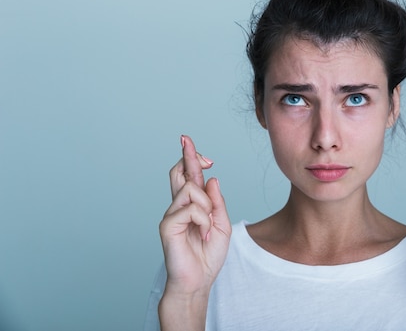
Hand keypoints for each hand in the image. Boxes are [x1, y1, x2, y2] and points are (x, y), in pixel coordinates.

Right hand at [159, 135, 230, 296]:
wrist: (198, 281)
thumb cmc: (208, 256)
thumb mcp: (222, 225)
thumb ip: (217, 202)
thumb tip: (211, 178)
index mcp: (192, 205)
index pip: (188, 176)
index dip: (189, 157)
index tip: (187, 141)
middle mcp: (179, 206)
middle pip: (178, 172)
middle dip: (186, 155)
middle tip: (187, 141)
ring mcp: (171, 214)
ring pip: (190, 188)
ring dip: (206, 204)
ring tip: (208, 226)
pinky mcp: (167, 225)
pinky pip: (190, 208)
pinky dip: (202, 220)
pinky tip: (203, 233)